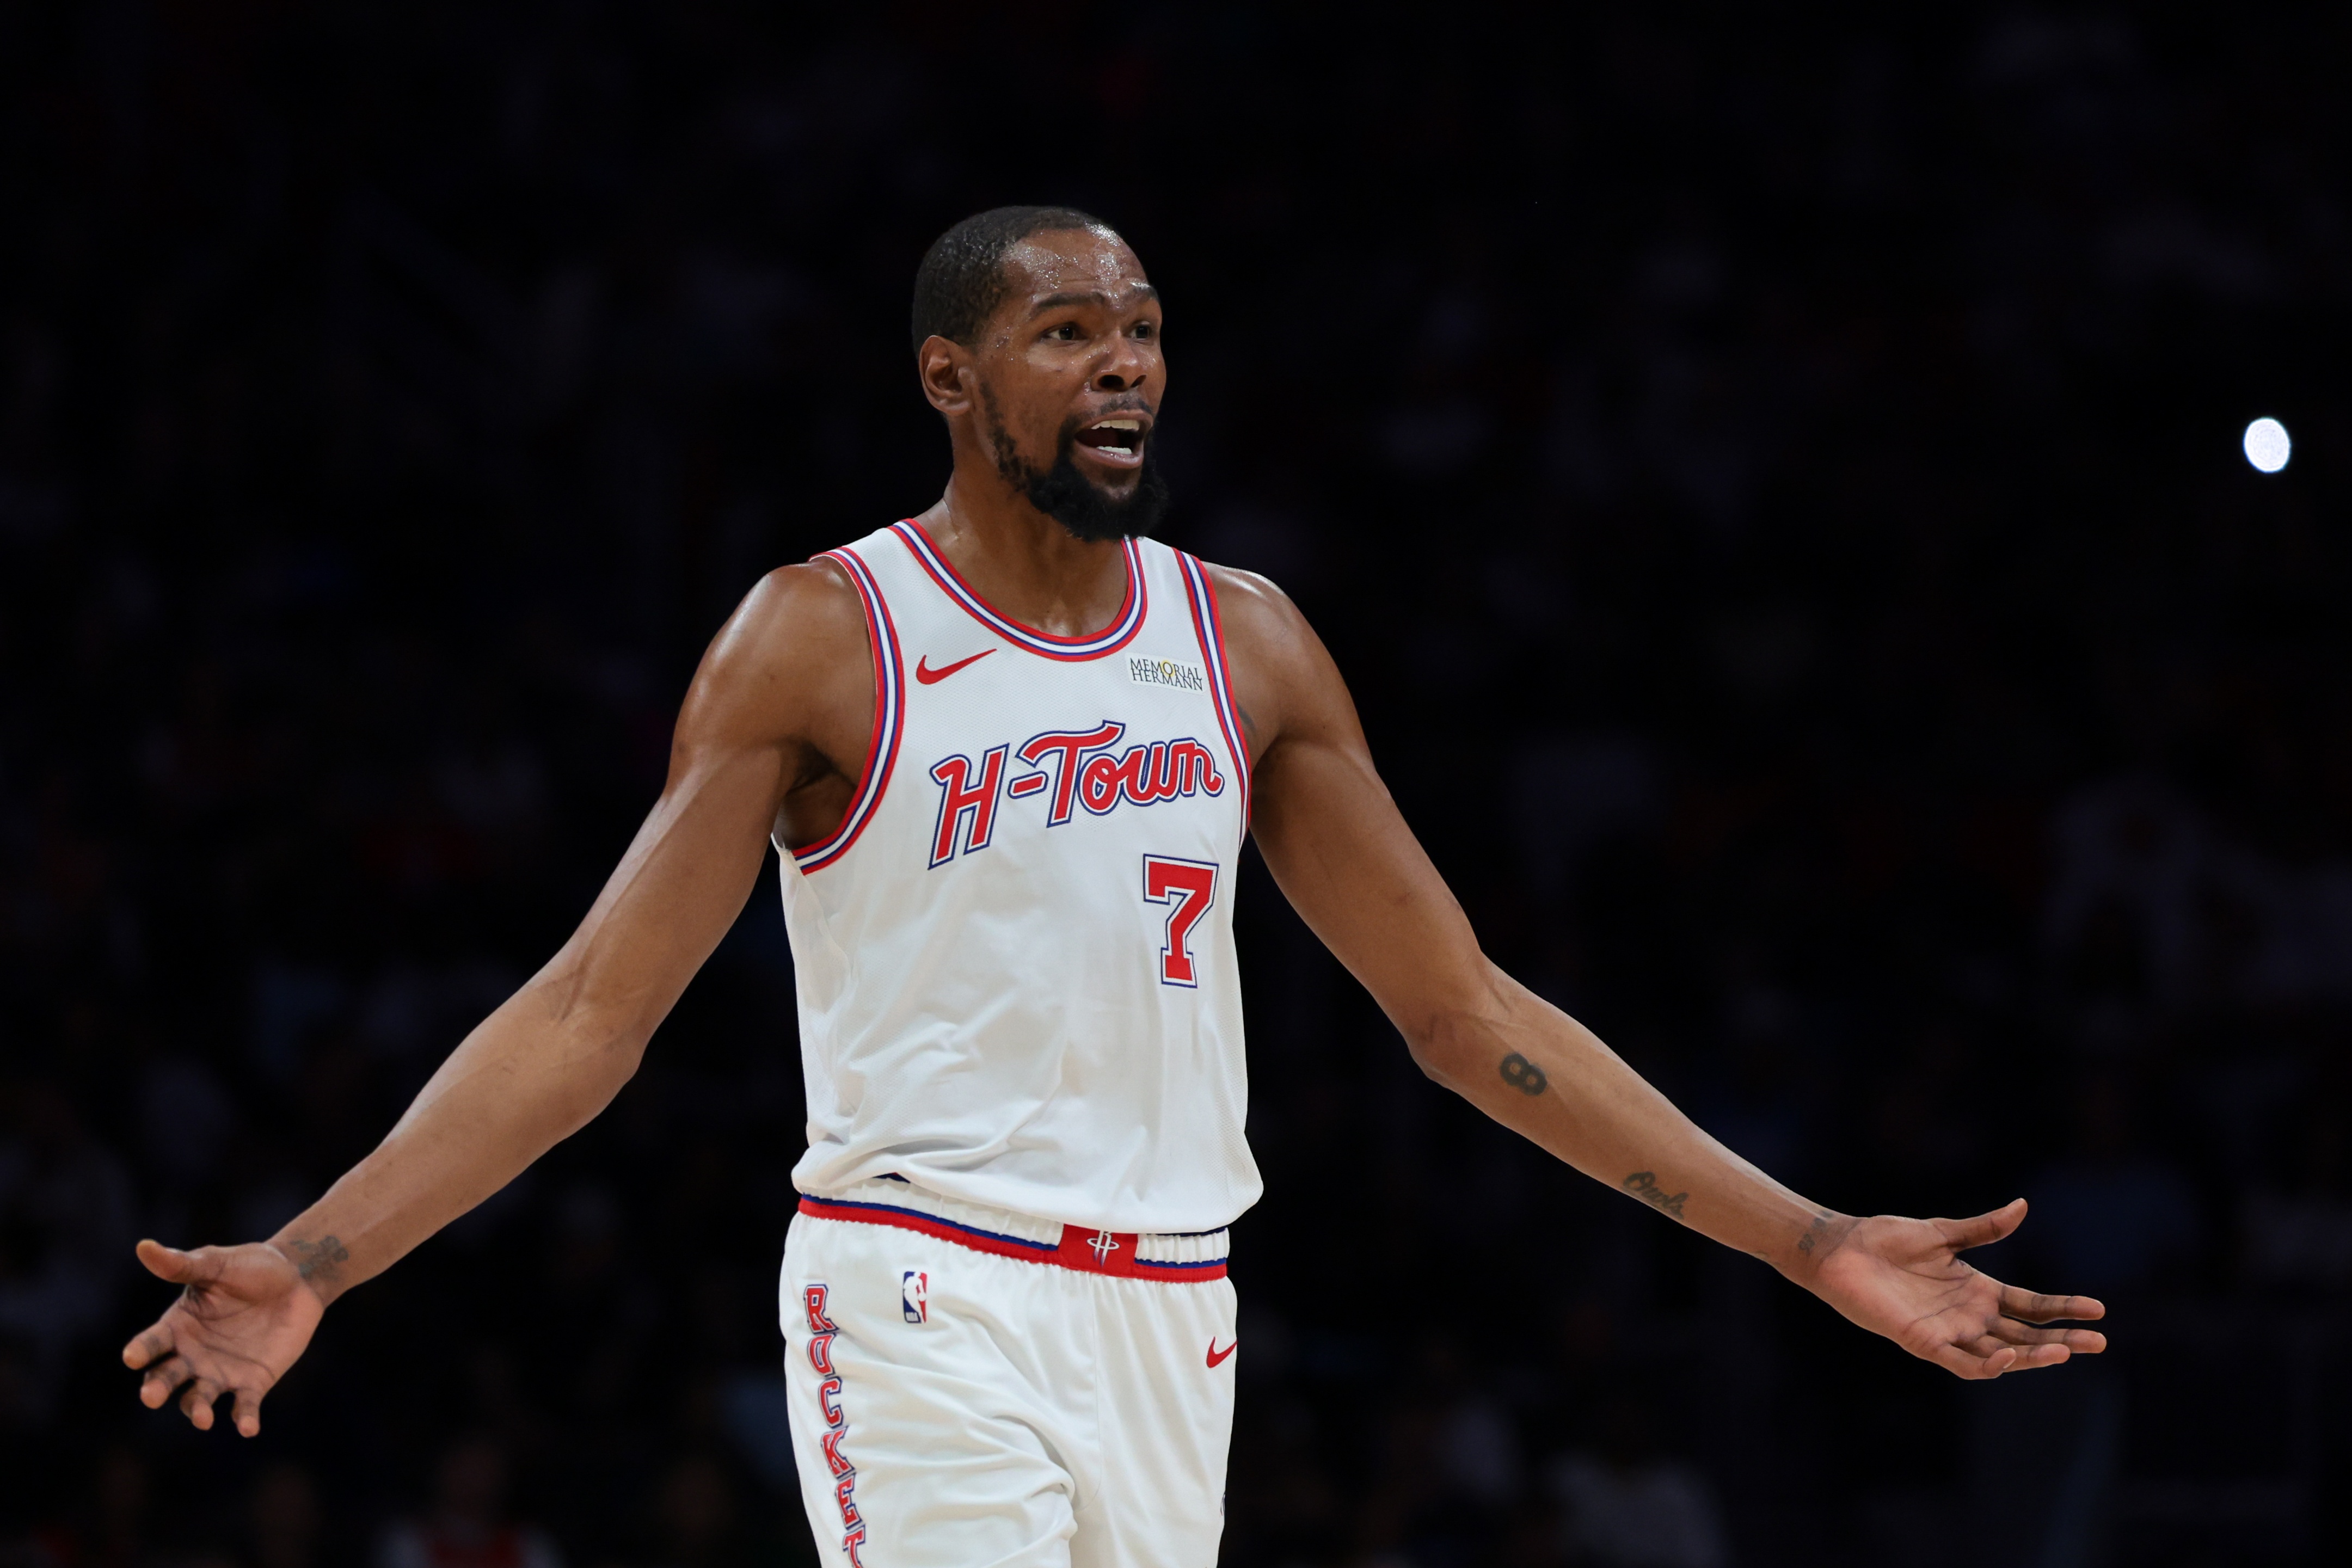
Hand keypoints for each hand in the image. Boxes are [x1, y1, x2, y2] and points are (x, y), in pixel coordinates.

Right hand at [120, 1239, 327, 1435]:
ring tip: (202, 1418)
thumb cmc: (250, 1268)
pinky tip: (248, 1427)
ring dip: (196, 1410)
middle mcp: (191, 1356)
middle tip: (152, 1396)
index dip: (140, 1350)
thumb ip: (183, 1264)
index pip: (151, 1343)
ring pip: (198, 1398)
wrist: (297, 1279)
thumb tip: (144, 1247)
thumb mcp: (217, 1264)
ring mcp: (220, 1372)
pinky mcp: (252, 1383)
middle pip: (166, 1378)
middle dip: (157, 1388)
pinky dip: (244, 1419)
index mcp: (177, 1327)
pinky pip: (244, 1406)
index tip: (131, 1356)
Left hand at [1807, 1199, 2106, 1378]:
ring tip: (2063, 1352)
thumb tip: (2023, 1205)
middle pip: (2026, 1334)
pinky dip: (1986, 1364)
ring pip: (2001, 1354)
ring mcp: (1948, 1332)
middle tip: (2099, 1342)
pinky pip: (1960, 1362)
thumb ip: (1983, 1228)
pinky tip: (2008, 1356)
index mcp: (1978, 1290)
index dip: (2063, 1308)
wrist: (1842, 1249)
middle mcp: (1969, 1316)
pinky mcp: (1923, 1341)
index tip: (2098, 1309)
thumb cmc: (1886, 1240)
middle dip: (2063, 1340)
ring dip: (2032, 1356)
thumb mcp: (1941, 1233)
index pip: (2031, 1305)